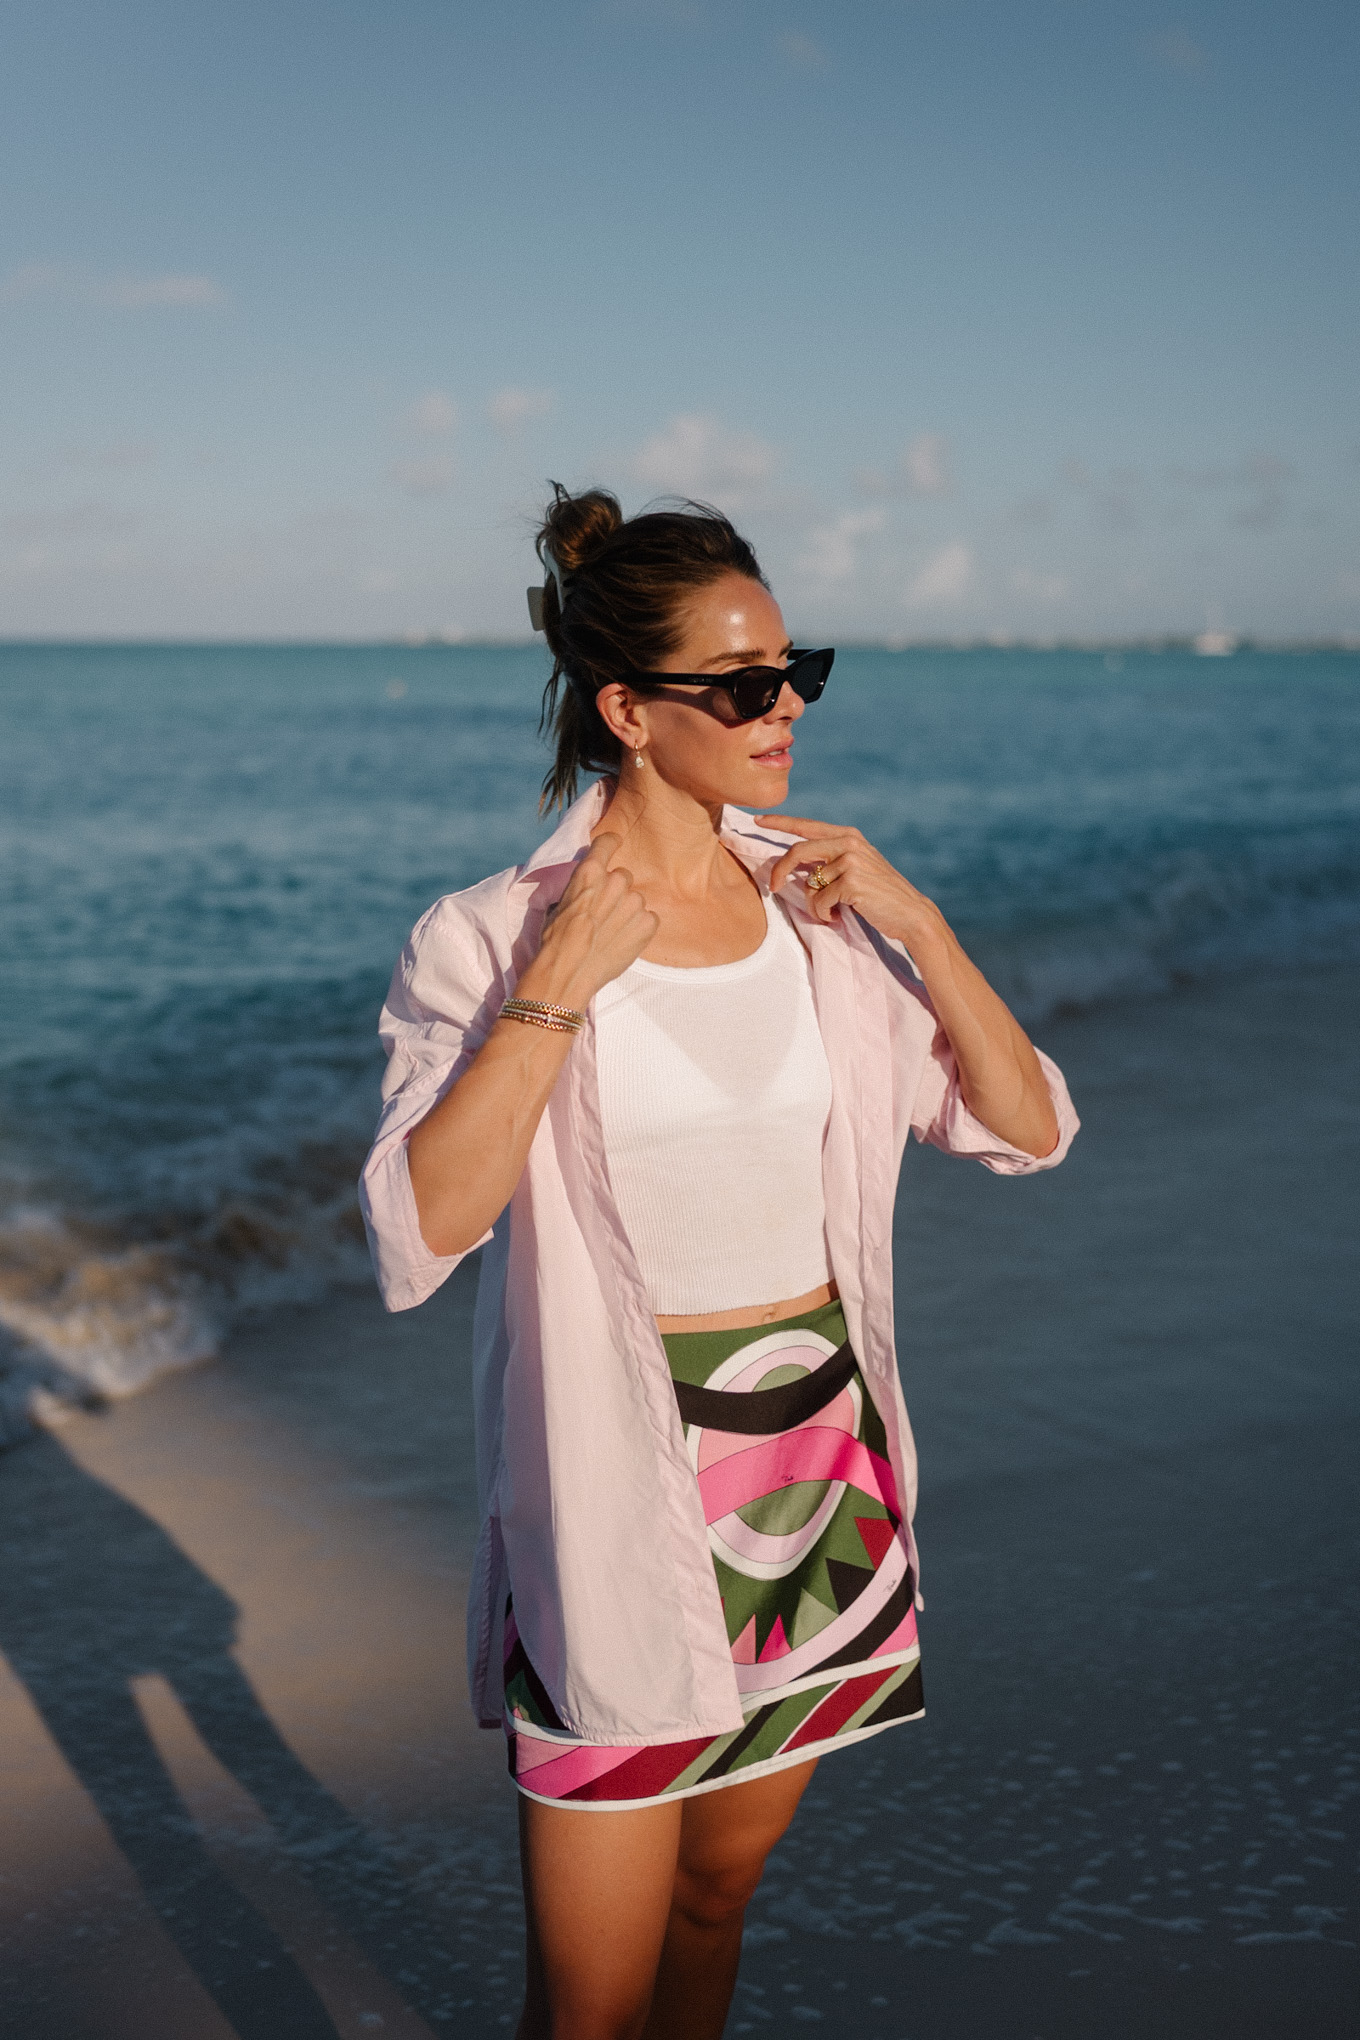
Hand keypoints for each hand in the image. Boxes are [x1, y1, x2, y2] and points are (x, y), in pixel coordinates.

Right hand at [518, 833, 658, 1008]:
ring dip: (627, 912)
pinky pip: (649, 919)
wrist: (568, 970)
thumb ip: (580, 888)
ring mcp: (634, 902)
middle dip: (616, 891)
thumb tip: (586, 887)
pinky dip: (640, 929)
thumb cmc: (557, 940)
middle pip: (623, 877)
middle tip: (603, 913)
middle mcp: (616, 881)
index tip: (614, 845)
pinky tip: (623, 941)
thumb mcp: (559, 903)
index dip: (611, 844)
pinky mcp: (648, 923)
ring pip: (636, 900)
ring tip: (610, 933)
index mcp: (590, 872)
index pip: (608, 841)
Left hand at [757, 814, 944, 951]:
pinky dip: (823, 914)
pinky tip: (837, 917)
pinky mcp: (852, 882)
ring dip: (813, 905)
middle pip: (797, 850)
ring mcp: (851, 861)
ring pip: (809, 884)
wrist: (910, 913)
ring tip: (830, 912)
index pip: (807, 825)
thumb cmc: (879, 894)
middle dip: (778, 870)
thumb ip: (831, 859)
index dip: (780, 822)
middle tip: (771, 888)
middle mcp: (849, 842)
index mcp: (848, 835)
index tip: (758, 819)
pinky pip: (819, 901)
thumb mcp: (857, 866)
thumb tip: (796, 866)